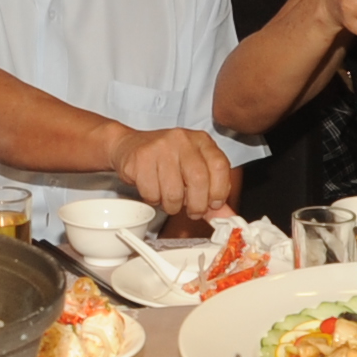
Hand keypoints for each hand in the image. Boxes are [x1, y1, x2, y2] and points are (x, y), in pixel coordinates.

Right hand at [107, 126, 235, 219]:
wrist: (128, 146)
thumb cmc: (165, 161)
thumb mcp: (193, 170)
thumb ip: (212, 192)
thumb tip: (228, 217)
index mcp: (201, 140)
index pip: (220, 166)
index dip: (219, 191)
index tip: (213, 204)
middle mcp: (182, 139)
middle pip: (198, 180)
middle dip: (197, 205)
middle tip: (193, 212)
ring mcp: (160, 147)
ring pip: (174, 192)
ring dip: (173, 206)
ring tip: (169, 199)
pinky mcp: (140, 159)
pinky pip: (152, 194)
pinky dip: (154, 200)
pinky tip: (153, 190)